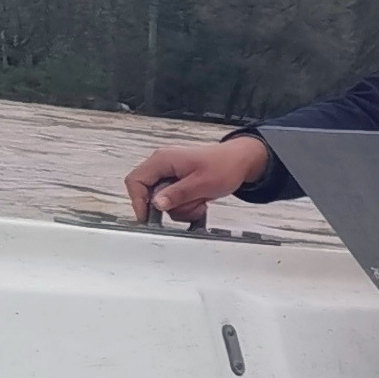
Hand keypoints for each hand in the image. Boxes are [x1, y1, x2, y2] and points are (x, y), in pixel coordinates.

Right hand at [127, 136, 271, 222]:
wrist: (242, 162)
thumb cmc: (225, 166)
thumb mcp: (201, 183)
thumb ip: (178, 194)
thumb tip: (157, 204)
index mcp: (163, 160)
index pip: (136, 181)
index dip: (138, 201)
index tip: (148, 217)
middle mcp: (163, 165)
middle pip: (149, 193)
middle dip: (170, 206)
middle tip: (188, 205)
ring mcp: (171, 174)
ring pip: (163, 201)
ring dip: (182, 207)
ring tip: (200, 201)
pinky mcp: (179, 183)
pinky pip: (174, 201)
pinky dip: (187, 206)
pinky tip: (201, 202)